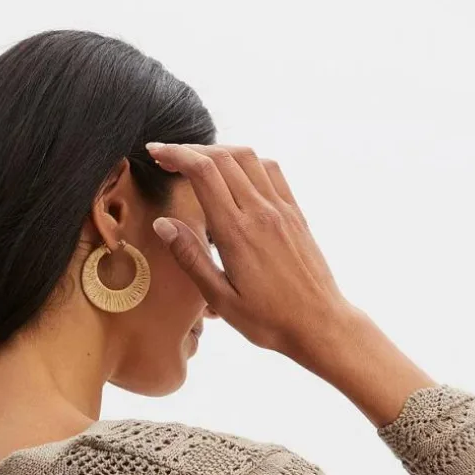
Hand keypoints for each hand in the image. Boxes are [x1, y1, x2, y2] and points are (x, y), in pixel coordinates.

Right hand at [145, 142, 355, 369]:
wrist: (319, 323)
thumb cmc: (268, 320)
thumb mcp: (220, 299)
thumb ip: (191, 257)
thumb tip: (163, 224)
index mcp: (236, 233)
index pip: (203, 174)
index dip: (175, 155)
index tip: (155, 153)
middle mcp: (260, 212)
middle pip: (222, 158)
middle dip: (190, 150)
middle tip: (167, 158)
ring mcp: (281, 209)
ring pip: (248, 157)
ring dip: (219, 152)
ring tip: (198, 162)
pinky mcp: (295, 213)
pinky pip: (271, 171)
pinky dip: (248, 161)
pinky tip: (235, 173)